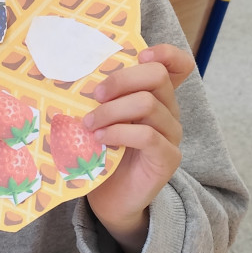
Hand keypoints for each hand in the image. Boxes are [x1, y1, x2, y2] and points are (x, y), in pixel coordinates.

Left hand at [84, 44, 193, 252]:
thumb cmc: (103, 153)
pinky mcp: (168, 157)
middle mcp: (169, 111)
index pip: (178, 65)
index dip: (166, 53)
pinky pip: (148, 135)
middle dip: (121, 80)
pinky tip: (101, 138)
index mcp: (156, 96)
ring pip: (148, 104)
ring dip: (111, 111)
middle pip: (157, 76)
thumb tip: (73, 70)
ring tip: (88, 123)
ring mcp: (171, 134)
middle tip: (95, 95)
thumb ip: (102, 95)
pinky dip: (120, 132)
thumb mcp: (102, 117)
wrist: (111, 199)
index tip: (140, 54)